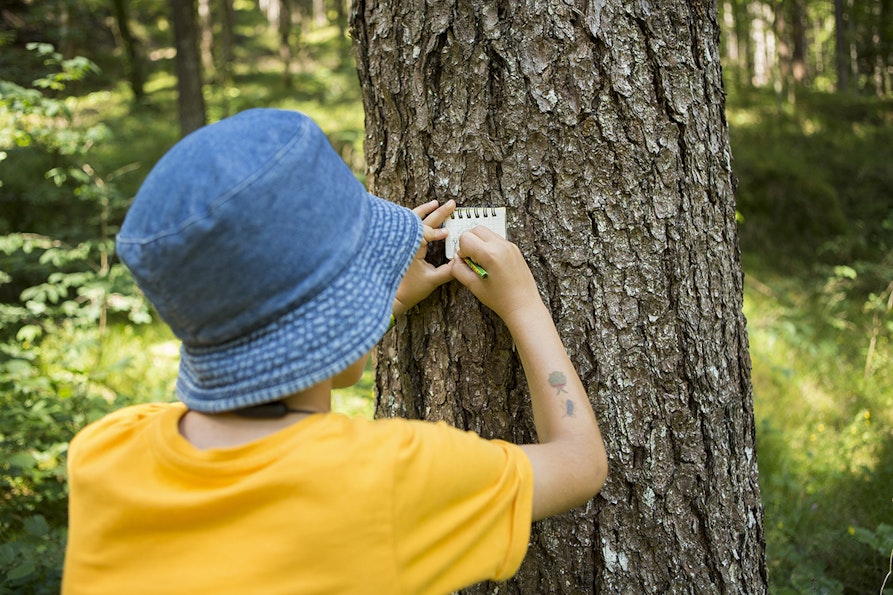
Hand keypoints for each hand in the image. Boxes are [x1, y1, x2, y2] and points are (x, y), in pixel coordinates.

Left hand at [393, 200, 455, 316]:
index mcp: (412, 247)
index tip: (447, 233)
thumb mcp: (432, 280)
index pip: (427, 232)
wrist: (391, 297)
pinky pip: (407, 226)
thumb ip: (448, 271)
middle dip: (438, 212)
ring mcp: (400, 241)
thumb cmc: (409, 290)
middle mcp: (405, 240)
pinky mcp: (398, 244)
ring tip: (435, 203)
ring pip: (412, 219)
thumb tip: (461, 261)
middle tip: (451, 203)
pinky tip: (420, 215)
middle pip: (422, 221)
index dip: (438, 232)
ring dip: (424, 211)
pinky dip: (415, 219)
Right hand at [451, 227, 543, 324]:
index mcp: (490, 254)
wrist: (523, 305)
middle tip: (472, 260)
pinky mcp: (514, 249)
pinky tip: (491, 264)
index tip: (466, 263)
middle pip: (476, 230)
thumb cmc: (501, 299)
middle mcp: (501, 246)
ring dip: (479, 243)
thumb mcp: (473, 286)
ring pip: (487, 233)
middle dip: (469, 242)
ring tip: (482, 263)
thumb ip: (458, 270)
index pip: (465, 238)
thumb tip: (456, 260)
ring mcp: (510, 246)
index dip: (461, 251)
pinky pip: (497, 239)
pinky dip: (489, 246)